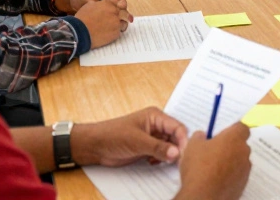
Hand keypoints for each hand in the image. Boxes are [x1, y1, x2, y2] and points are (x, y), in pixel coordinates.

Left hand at [74, 107, 189, 167]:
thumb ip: (158, 147)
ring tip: (163, 162)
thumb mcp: (137, 142)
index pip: (177, 127)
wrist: (95, 146)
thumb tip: (176, 153)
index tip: (184, 154)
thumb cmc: (113, 136)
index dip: (183, 141)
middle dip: (177, 149)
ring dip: (169, 156)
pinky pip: (162, 154)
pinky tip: (153, 162)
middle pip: (175, 138)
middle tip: (177, 162)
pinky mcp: (147, 148)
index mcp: (155, 116)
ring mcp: (152, 137)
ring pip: (169, 147)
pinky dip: (161, 159)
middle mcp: (156, 125)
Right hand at [75, 0, 133, 47]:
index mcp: (108, 3)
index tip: (113, 12)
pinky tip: (109, 33)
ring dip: (120, 24)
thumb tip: (100, 4)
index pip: (116, 4)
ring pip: (124, 22)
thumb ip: (98, 3)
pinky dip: (115, 32)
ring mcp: (116, 23)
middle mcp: (115, 12)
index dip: (114, 9)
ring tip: (113, 27)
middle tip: (118, 19)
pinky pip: (119, 31)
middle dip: (122, 15)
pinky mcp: (116, 33)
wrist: (80, 32)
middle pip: (123, 12)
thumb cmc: (82, 18)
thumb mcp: (89, 5)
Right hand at [173, 124, 251, 199]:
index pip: (242, 127)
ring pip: (239, 161)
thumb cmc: (198, 167)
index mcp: (234, 138)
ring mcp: (245, 170)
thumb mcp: (192, 145)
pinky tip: (216, 180)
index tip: (222, 135)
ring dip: (230, 162)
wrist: (204, 196)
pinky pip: (237, 175)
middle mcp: (244, 152)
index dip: (232, 129)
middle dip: (229, 146)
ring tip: (213, 168)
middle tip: (214, 151)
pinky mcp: (243, 184)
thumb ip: (200, 136)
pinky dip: (230, 175)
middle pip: (240, 145)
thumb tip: (203, 136)